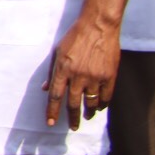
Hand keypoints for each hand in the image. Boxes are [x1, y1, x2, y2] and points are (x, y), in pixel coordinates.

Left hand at [46, 10, 121, 128]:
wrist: (98, 26)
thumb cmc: (75, 37)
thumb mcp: (57, 51)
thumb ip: (51, 71)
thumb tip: (44, 88)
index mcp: (62, 69)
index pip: (55, 96)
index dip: (52, 111)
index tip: (51, 124)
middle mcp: (77, 75)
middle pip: (73, 103)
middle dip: (72, 118)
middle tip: (73, 127)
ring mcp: (95, 77)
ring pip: (91, 103)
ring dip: (89, 112)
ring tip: (87, 116)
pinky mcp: (109, 76)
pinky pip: (106, 97)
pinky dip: (102, 104)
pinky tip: (100, 106)